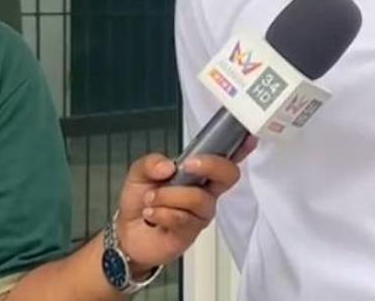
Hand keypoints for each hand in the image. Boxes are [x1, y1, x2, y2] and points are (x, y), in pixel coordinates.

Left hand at [113, 141, 255, 273]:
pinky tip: (152, 215)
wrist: (127, 234)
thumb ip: (152, 162)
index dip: (241, 148)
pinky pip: (182, 218)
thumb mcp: (140, 173)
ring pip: (198, 198)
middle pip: (229, 175)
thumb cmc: (141, 202)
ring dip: (168, 196)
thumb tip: (168, 166)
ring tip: (151, 199)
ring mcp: (200, 212)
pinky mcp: (191, 231)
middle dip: (210, 165)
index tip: (248, 138)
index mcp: (199, 173)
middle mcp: (205, 192)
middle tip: (186, 166)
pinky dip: (161, 213)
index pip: (226, 158)